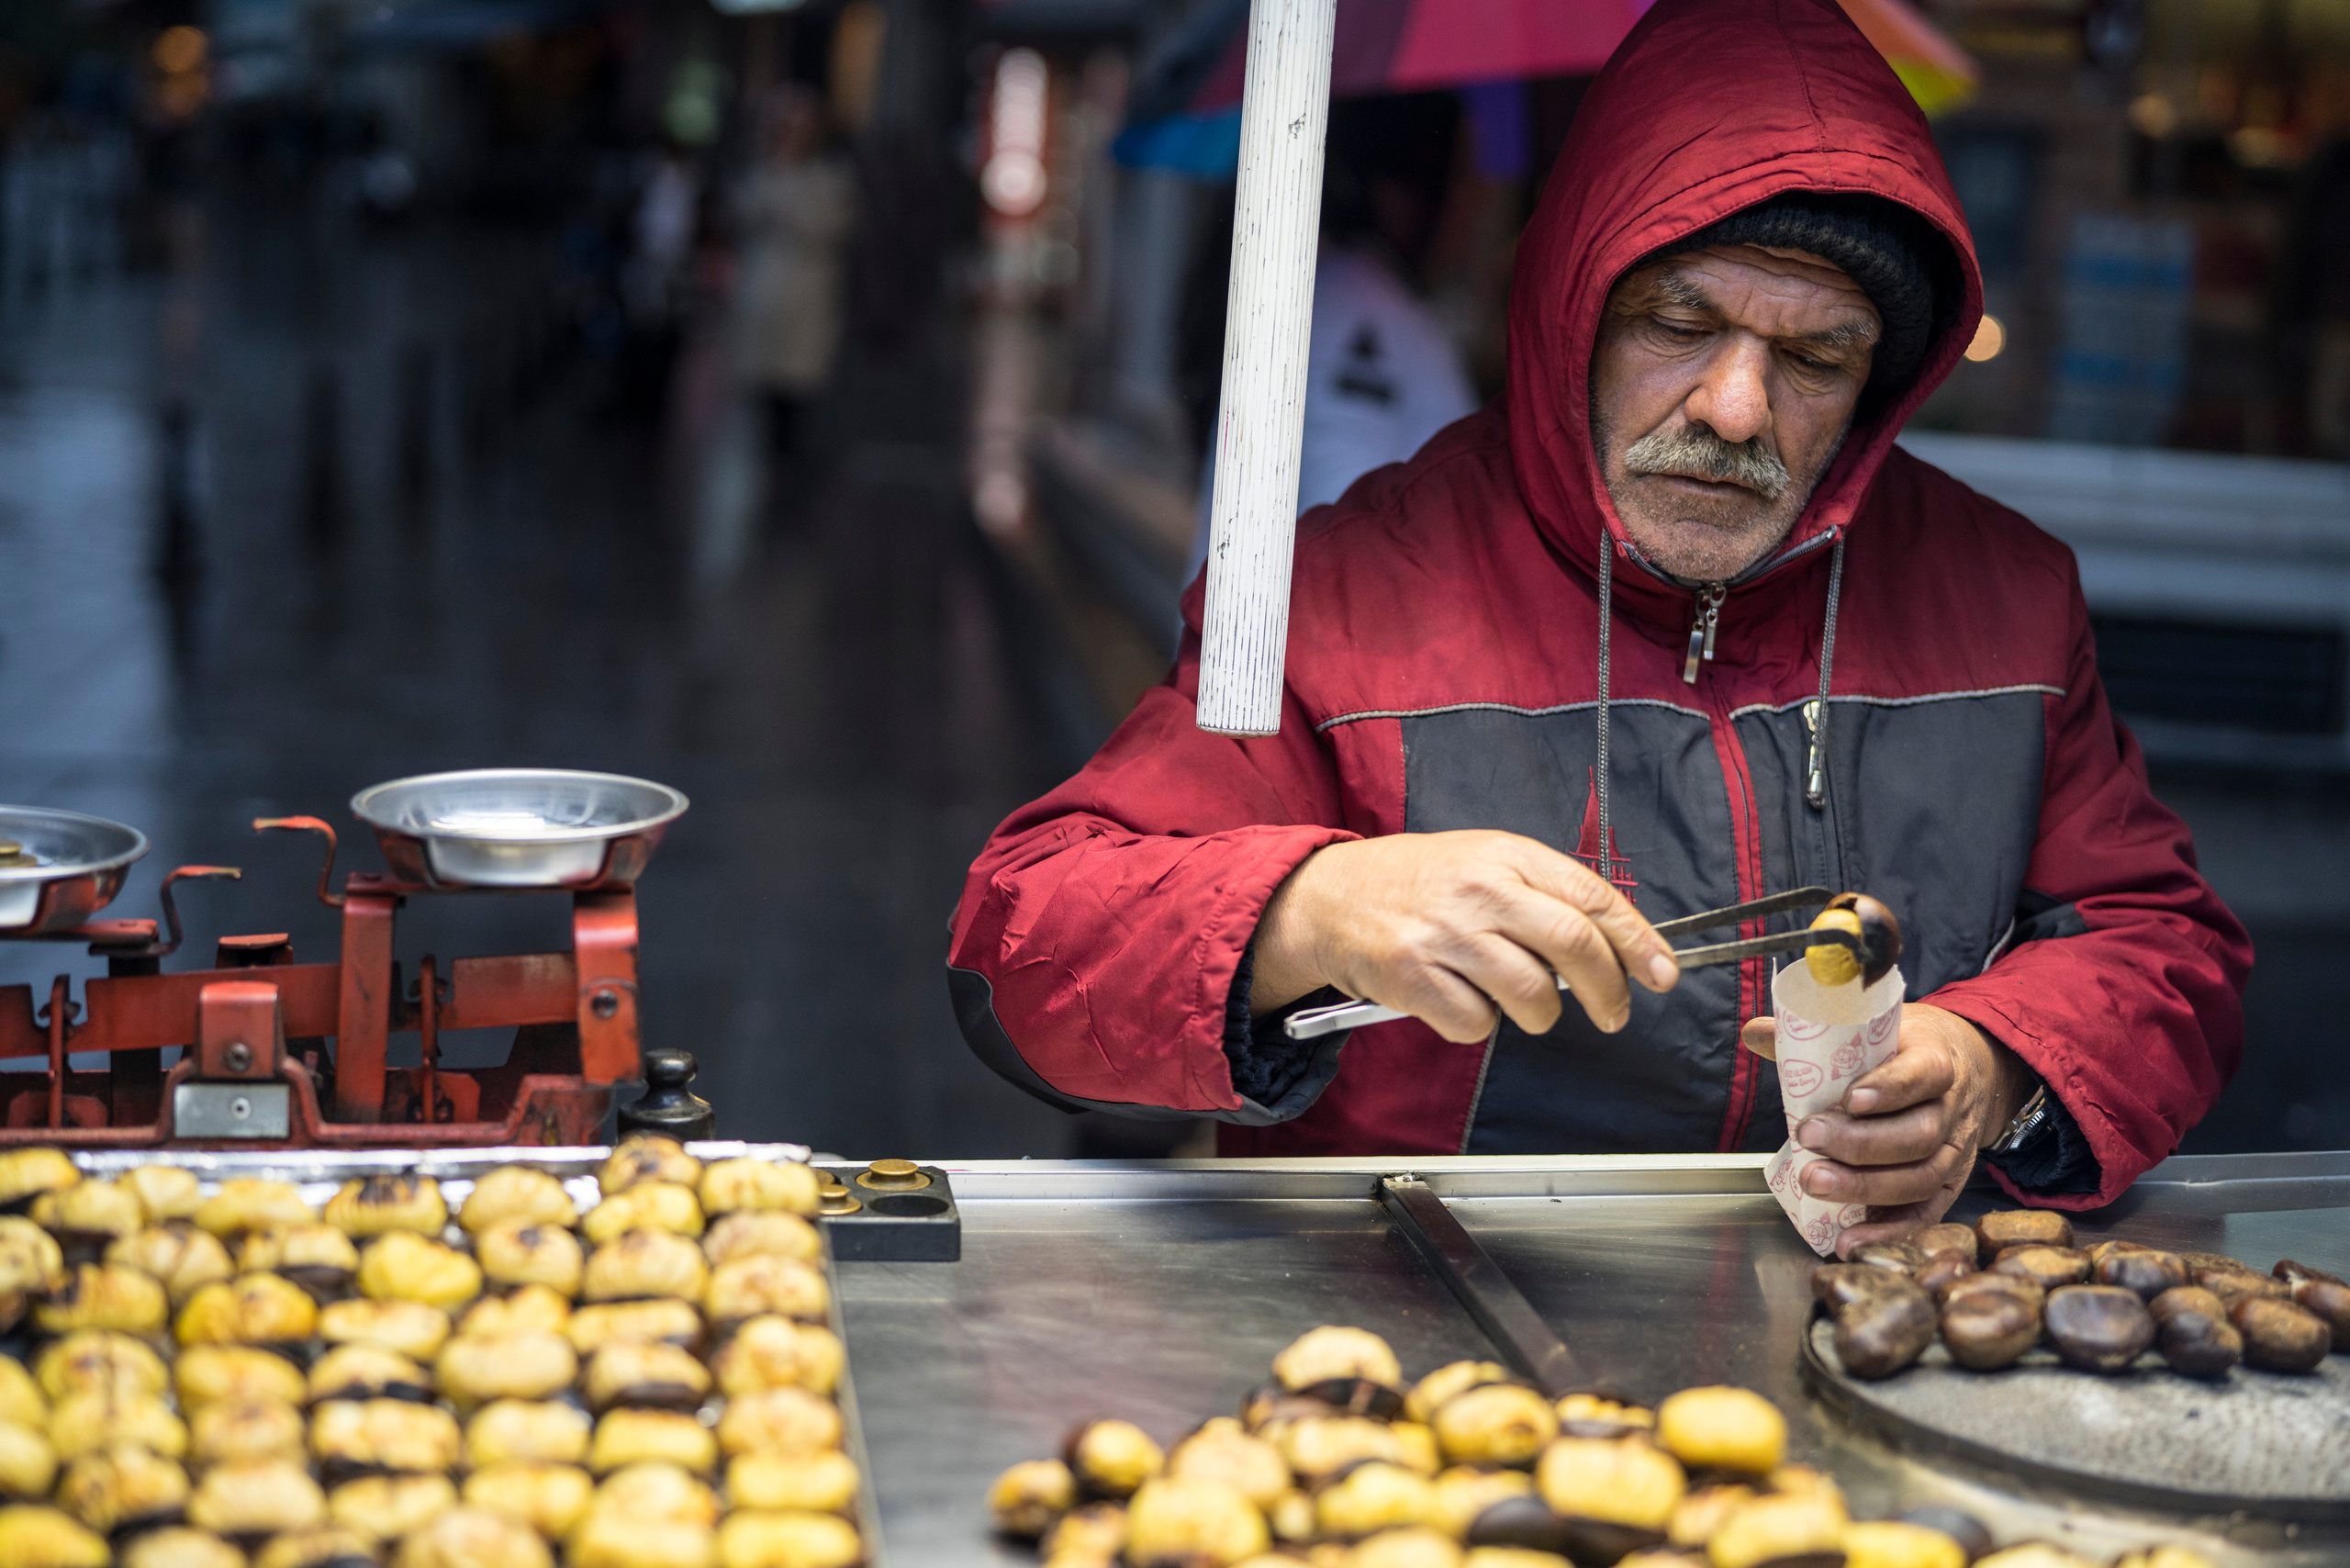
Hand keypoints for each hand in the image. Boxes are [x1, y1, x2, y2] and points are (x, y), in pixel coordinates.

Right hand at [1250, 831, 1679, 1043]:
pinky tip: (1462, 1002)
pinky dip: (1479, 1026)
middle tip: (1614, 1014)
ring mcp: (1446, 934)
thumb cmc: (1418, 884)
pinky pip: (1475, 1023)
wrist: (1330, 897)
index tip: (1663, 974)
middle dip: (1608, 990)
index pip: (1592, 897)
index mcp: (1507, 856)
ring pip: (1531, 994)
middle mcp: (1481, 891)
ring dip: (1541, 1016)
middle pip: (1573, 944)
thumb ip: (1543, 895)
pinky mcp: (1414, 976)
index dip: (1638, 941)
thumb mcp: (1484, 863)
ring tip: (1523, 1006)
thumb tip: (1614, 946)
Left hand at [1742, 1004, 2033, 1256]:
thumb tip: (1755, 1032)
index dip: (1890, 1088)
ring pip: (1921, 1177)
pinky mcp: (1949, 1184)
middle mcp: (1952, 1109)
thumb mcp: (1877, 1030)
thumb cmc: (1907, 1050)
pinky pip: (1925, 1214)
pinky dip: (1888, 1231)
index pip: (1924, 1074)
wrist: (1968, 1067)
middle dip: (1861, 1143)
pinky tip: (1850, 1240)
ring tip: (1815, 1184)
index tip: (1850, 1098)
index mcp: (1937, 1060)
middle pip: (1919, 1134)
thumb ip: (1817, 1033)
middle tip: (1810, 1138)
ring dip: (1866, 1187)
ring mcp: (1954, 1151)